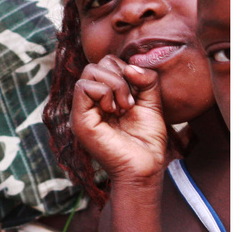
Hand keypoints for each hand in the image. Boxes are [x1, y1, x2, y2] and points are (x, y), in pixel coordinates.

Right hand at [71, 56, 170, 184]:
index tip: (137, 95)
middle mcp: (90, 102)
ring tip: (124, 107)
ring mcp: (83, 110)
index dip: (124, 70)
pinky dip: (104, 93)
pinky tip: (114, 110)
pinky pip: (84, 87)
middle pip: (96, 64)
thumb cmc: (147, 141)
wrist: (144, 167)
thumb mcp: (152, 103)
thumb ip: (147, 81)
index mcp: (104, 97)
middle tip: (130, 102)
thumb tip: (130, 67)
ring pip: (90, 72)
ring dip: (114, 85)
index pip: (106, 64)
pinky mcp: (80, 118)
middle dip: (119, 76)